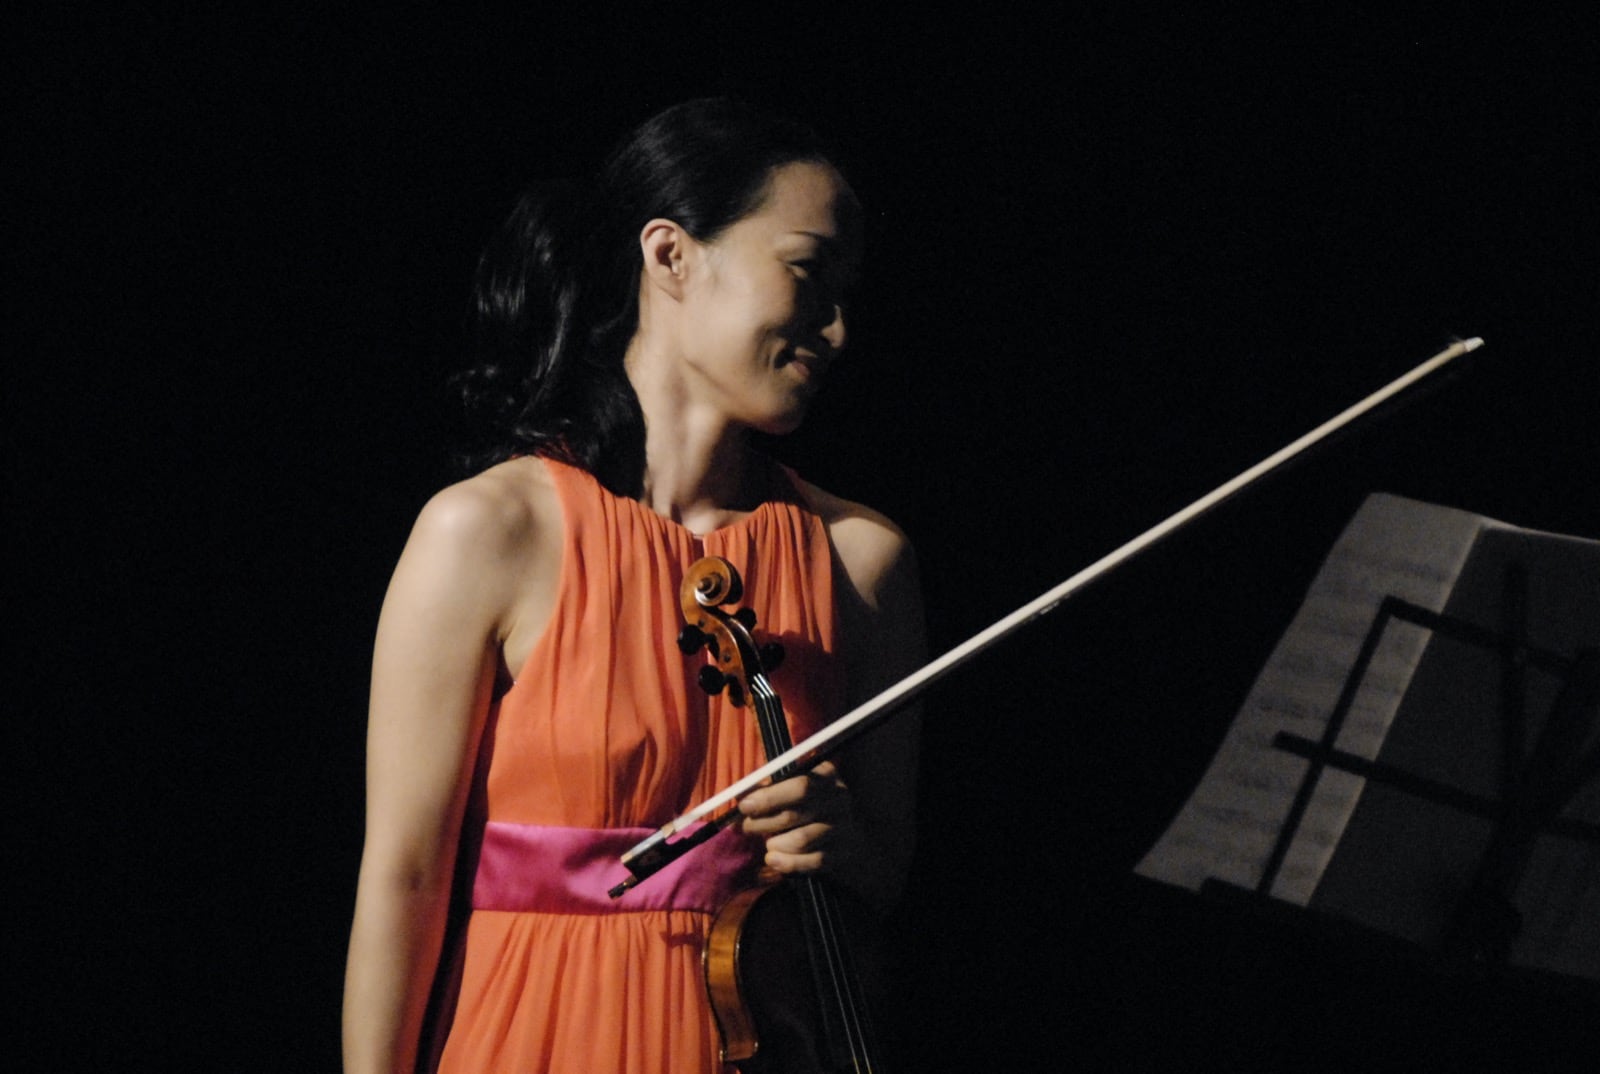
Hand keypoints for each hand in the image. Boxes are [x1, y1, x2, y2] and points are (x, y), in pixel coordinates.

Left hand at [737, 761, 857, 876]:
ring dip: (775, 844)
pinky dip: (788, 863)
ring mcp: (844, 827)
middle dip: (763, 823)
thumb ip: (766, 789)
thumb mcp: (787, 787)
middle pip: (796, 814)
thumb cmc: (803, 803)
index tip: (744, 806)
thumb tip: (741, 797)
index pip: (800, 786)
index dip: (769, 798)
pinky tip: (773, 860)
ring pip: (802, 840)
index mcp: (826, 776)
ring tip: (768, 844)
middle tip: (745, 828)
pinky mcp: (844, 853)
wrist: (835, 828)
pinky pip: (813, 861)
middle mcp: (839, 800)